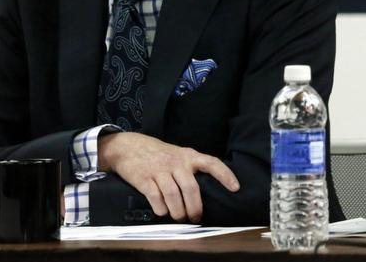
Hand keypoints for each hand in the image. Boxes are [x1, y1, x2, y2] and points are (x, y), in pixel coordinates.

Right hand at [99, 132, 239, 222]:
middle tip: (196, 218)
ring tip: (180, 218)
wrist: (129, 147)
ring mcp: (160, 170)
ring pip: (173, 195)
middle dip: (195, 207)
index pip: (212, 163)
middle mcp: (176, 162)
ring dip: (178, 211)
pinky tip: (163, 212)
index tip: (235, 188)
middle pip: (191, 188)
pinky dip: (161, 209)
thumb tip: (205, 191)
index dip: (225, 175)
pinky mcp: (144, 179)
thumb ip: (190, 168)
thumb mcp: (179, 154)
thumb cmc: (159, 154)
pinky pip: (156, 197)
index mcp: (189, 156)